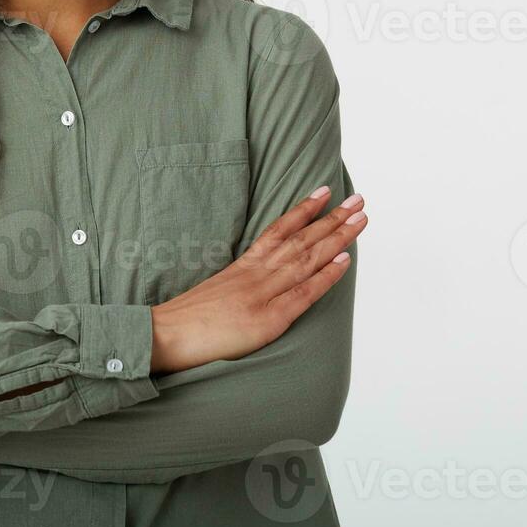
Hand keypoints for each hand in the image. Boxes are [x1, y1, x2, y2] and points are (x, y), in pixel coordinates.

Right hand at [149, 187, 366, 374]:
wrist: (166, 335)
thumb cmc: (186, 319)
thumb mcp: (215, 291)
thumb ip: (239, 283)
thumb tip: (256, 281)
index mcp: (242, 266)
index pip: (279, 230)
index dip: (303, 210)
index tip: (324, 192)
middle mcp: (256, 273)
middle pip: (300, 239)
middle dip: (332, 218)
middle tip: (357, 199)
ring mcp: (263, 293)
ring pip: (307, 258)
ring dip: (337, 237)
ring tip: (360, 218)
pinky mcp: (268, 318)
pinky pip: (303, 293)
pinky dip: (326, 275)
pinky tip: (344, 259)